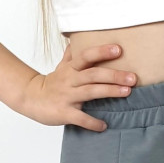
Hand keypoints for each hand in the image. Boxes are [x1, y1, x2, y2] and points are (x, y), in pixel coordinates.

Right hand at [17, 40, 135, 130]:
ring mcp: (66, 96)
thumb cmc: (52, 83)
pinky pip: (79, 118)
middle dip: (114, 75)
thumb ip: (72, 54)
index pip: (86, 56)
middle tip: (133, 78)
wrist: (30, 98)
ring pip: (90, 92)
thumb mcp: (61, 66)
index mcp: (71, 68)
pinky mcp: (63, 112)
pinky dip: (92, 122)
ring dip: (109, 92)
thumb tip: (77, 37)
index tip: (119, 49)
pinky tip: (104, 125)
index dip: (101, 52)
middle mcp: (70, 80)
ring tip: (127, 92)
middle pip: (93, 74)